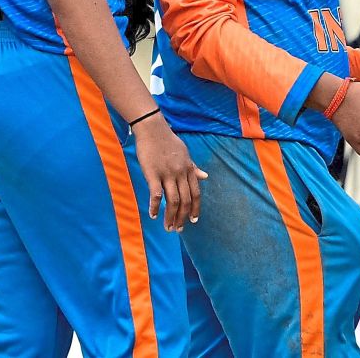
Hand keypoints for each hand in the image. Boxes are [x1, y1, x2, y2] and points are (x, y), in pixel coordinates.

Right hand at [132, 115, 207, 231]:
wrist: (153, 130)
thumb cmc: (168, 142)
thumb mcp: (185, 154)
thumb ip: (194, 168)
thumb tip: (206, 176)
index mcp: (189, 169)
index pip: (196, 193)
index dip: (196, 208)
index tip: (194, 220)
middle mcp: (181, 173)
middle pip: (185, 200)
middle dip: (183, 217)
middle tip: (179, 230)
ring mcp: (167, 174)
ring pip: (172, 200)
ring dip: (171, 217)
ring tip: (168, 228)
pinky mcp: (153, 174)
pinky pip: (156, 194)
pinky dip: (155, 206)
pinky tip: (153, 215)